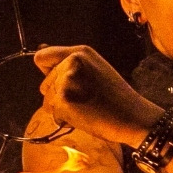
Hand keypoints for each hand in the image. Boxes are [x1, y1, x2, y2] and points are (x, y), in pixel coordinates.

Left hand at [34, 45, 163, 146]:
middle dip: (58, 95)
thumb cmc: (116, 98)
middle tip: (83, 99)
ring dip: (61, 109)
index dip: (47, 72)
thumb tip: (39, 55)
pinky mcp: (64, 100)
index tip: (59, 82)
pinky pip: (53, 114)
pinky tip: (84, 116)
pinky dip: (65, 119)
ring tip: (85, 108)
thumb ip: (69, 65)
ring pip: (47, 100)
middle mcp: (71, 62)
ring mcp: (67, 80)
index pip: (42, 57)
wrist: (134, 117)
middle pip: (44, 83)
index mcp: (80, 52)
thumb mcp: (95, 69)